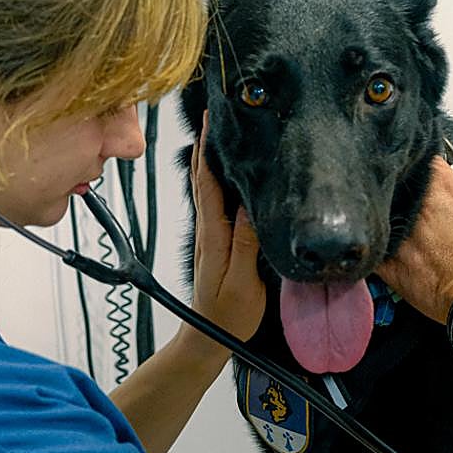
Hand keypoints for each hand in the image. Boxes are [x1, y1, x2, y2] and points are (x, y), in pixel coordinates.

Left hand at [186, 114, 264, 354]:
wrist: (207, 338)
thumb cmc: (228, 316)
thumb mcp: (243, 282)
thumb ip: (246, 246)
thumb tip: (249, 208)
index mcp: (213, 235)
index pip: (208, 182)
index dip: (209, 150)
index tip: (214, 121)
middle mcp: (207, 230)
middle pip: (202, 178)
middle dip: (206, 144)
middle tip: (214, 114)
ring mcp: (209, 235)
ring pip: (206, 188)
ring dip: (208, 158)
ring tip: (217, 133)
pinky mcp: (215, 242)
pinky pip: (213, 202)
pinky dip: (215, 180)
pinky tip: (224, 175)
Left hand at [377, 159, 452, 323]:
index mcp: (445, 187)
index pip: (423, 160)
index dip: (422, 166)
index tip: (425, 175)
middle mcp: (418, 206)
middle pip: (396, 186)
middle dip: (401, 191)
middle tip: (411, 204)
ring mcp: (401, 234)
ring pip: (378, 215)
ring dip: (385, 218)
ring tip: (396, 227)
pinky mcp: (390, 264)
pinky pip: (371, 250)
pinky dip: (374, 249)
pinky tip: (382, 252)